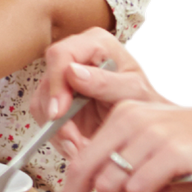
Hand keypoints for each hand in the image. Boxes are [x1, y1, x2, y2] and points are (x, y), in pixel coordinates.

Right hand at [26, 27, 167, 136]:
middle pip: (47, 82)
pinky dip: (58, 137)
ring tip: (81, 148)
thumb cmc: (147, 98)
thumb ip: (107, 82)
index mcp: (95, 43)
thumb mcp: (135, 90)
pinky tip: (77, 146)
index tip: (58, 112)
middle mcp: (74, 57)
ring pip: (42, 104)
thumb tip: (72, 73)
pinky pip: (47, 119)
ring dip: (58, 131)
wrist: (150, 119)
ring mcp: (64, 80)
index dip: (55, 83)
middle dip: (57, 117)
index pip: (61, 55)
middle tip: (73, 142)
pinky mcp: (60, 101)